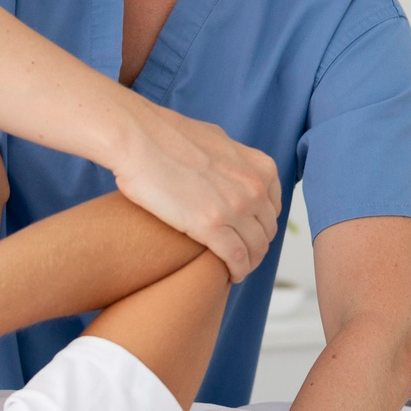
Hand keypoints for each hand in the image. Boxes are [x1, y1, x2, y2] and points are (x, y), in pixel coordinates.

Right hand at [110, 105, 279, 282]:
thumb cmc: (166, 135)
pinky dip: (237, 271)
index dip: (260, 225)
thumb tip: (232, 170)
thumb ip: (233, 160)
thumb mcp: (217, 140)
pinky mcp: (211, 226)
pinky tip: (229, 275)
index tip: (247, 234)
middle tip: (239, 255)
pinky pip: (236, 258)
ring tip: (234, 268)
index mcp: (259, 167)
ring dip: (247, 262)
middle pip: (266, 231)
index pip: (273, 208)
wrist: (137, 137)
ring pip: (255, 249)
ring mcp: (235, 207)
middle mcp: (253, 187)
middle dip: (255, 246)